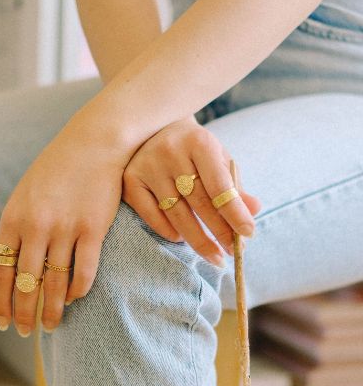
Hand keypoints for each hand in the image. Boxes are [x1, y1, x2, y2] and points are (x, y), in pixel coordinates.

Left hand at [0, 115, 125, 335]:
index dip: (1, 301)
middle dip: (25, 313)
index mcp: (13, 218)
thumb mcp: (27, 193)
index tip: (4, 322)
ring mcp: (65, 228)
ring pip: (55, 282)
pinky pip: (84, 270)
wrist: (94, 143)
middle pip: (26, 283)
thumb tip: (15, 262)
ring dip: (53, 309)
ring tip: (53, 326)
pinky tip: (76, 299)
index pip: (0, 271)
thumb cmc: (59, 168)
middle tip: (27, 333)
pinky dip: (79, 289)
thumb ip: (19, 226)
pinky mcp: (93, 229)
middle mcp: (36, 227)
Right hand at [122, 116, 261, 264]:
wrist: (157, 130)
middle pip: (199, 202)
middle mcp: (170, 151)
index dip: (235, 212)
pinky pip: (152, 216)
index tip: (248, 234)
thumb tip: (255, 210)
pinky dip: (169, 232)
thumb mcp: (218, 161)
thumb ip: (235, 187)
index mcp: (199, 142)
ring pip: (176, 214)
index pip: (220, 185)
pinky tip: (182, 238)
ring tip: (214, 255)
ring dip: (197, 239)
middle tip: (233, 253)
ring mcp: (147, 166)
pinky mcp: (130, 181)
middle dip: (219, 231)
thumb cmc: (194, 151)